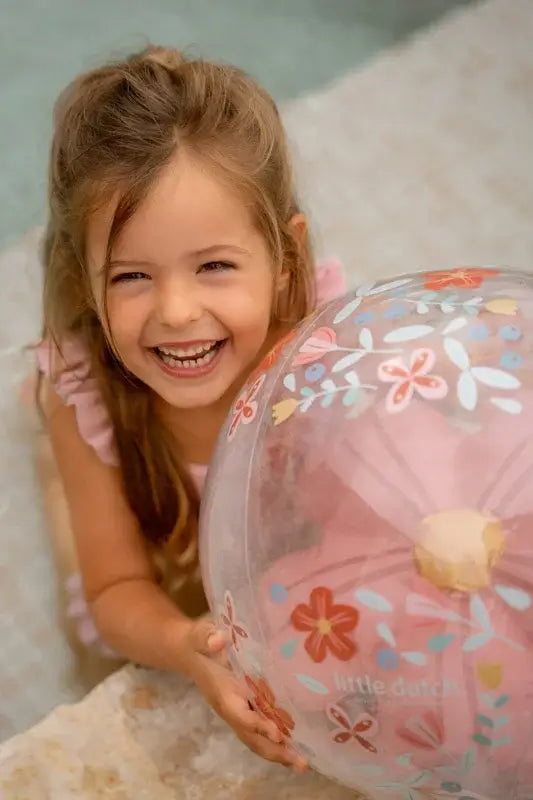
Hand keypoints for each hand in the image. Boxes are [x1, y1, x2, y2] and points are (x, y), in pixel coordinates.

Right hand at [178, 618, 306, 771]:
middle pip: (251, 737)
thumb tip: (219, 640)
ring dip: (278, 752)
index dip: (258, 725)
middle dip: (274, 750)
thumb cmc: (197, 643)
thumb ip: (207, 637)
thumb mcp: (201, 635)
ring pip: (256, 738)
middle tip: (301, 763)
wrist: (189, 651)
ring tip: (302, 763)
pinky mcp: (244, 707)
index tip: (279, 734)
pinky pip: (259, 728)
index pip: (240, 714)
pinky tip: (295, 745)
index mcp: (222, 693)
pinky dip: (276, 740)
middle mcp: (230, 708)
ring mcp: (237, 711)